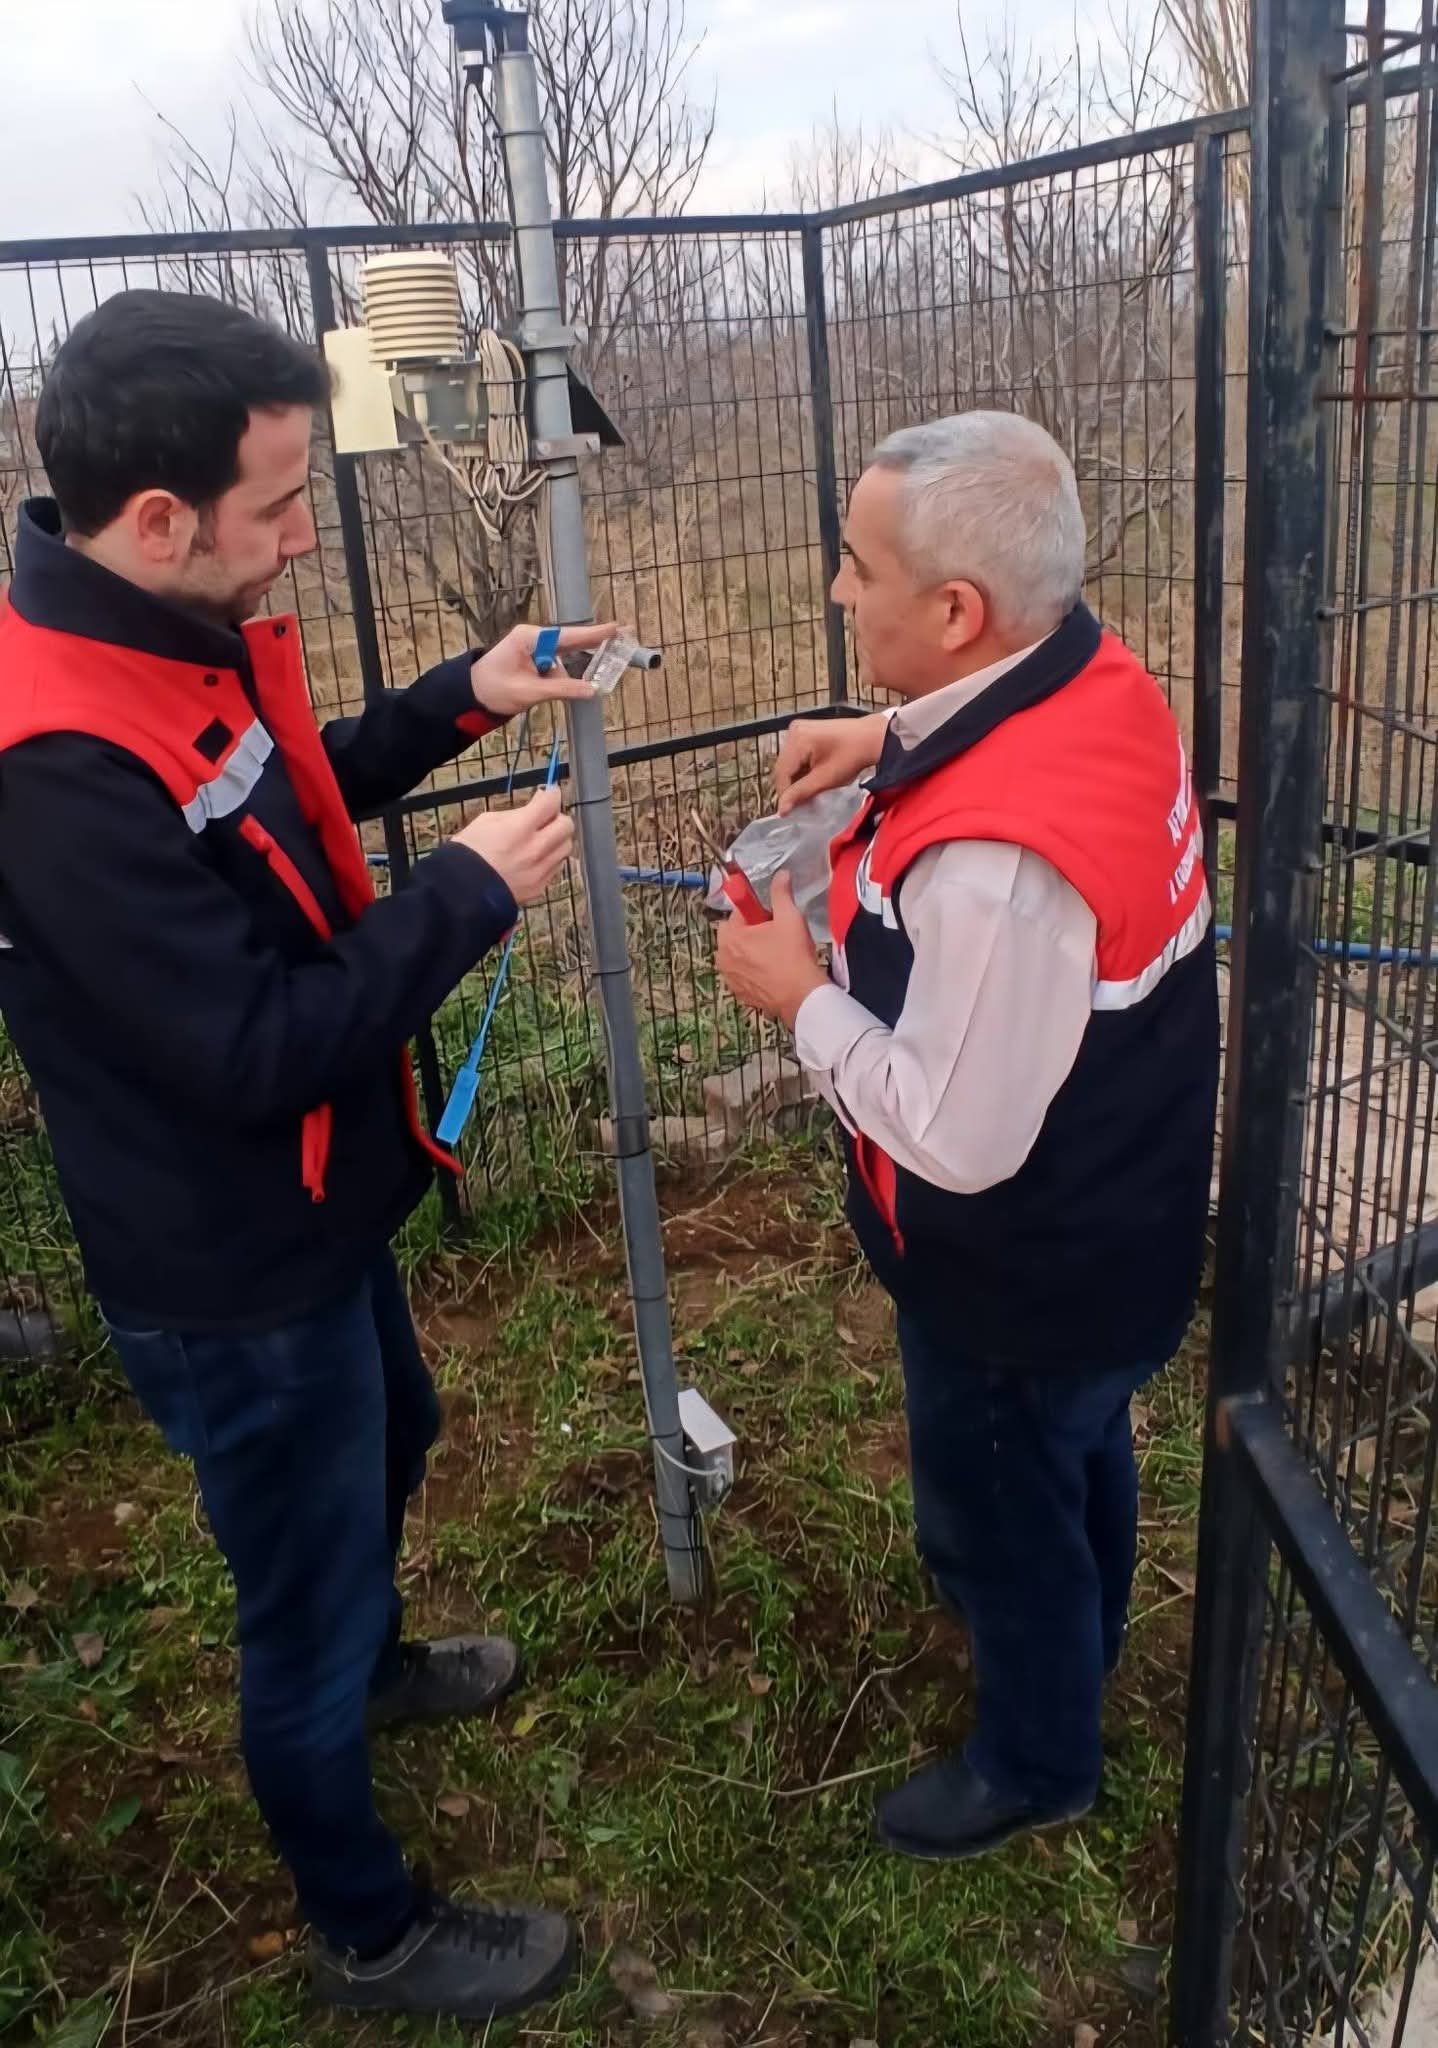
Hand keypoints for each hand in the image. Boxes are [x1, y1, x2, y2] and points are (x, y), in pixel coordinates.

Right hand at [451, 786, 574, 905]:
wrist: (461, 892)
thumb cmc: (468, 852)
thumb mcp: (487, 821)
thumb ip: (516, 814)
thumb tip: (535, 806)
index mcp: (519, 829)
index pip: (550, 803)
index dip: (552, 795)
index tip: (550, 793)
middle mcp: (534, 850)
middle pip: (566, 826)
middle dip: (558, 818)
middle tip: (545, 818)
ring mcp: (539, 871)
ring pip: (565, 847)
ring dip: (557, 839)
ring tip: (541, 839)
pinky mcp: (539, 887)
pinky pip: (556, 867)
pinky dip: (550, 858)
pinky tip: (535, 858)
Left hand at [471, 622, 623, 718]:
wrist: (469, 696)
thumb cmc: (491, 689)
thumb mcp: (528, 692)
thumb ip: (561, 689)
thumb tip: (591, 690)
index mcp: (530, 638)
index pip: (568, 635)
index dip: (594, 633)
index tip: (616, 628)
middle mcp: (535, 639)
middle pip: (571, 642)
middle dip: (594, 644)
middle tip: (622, 637)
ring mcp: (535, 650)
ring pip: (565, 660)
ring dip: (572, 673)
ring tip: (572, 683)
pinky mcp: (535, 662)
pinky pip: (556, 669)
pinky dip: (564, 678)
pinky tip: (569, 687)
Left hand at [714, 874, 828, 1027]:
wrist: (801, 996)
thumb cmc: (793, 956)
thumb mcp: (789, 917)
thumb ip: (781, 892)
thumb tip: (781, 874)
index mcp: (730, 936)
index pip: (738, 912)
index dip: (757, 912)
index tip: (772, 918)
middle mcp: (722, 957)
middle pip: (735, 934)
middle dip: (752, 932)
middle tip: (777, 936)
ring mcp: (729, 977)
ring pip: (739, 954)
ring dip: (752, 951)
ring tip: (777, 955)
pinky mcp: (739, 993)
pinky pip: (743, 973)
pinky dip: (754, 970)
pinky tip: (774, 972)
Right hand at [775, 711, 888, 814]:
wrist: (872, 737)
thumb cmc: (853, 756)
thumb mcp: (825, 779)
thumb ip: (801, 793)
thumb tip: (782, 809)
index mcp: (797, 740)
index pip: (782, 772)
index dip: (785, 794)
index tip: (789, 811)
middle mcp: (793, 731)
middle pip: (784, 766)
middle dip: (791, 786)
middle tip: (800, 803)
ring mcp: (799, 729)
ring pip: (789, 762)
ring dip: (796, 778)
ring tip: (808, 791)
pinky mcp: (806, 731)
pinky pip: (796, 754)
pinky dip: (802, 768)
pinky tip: (811, 777)